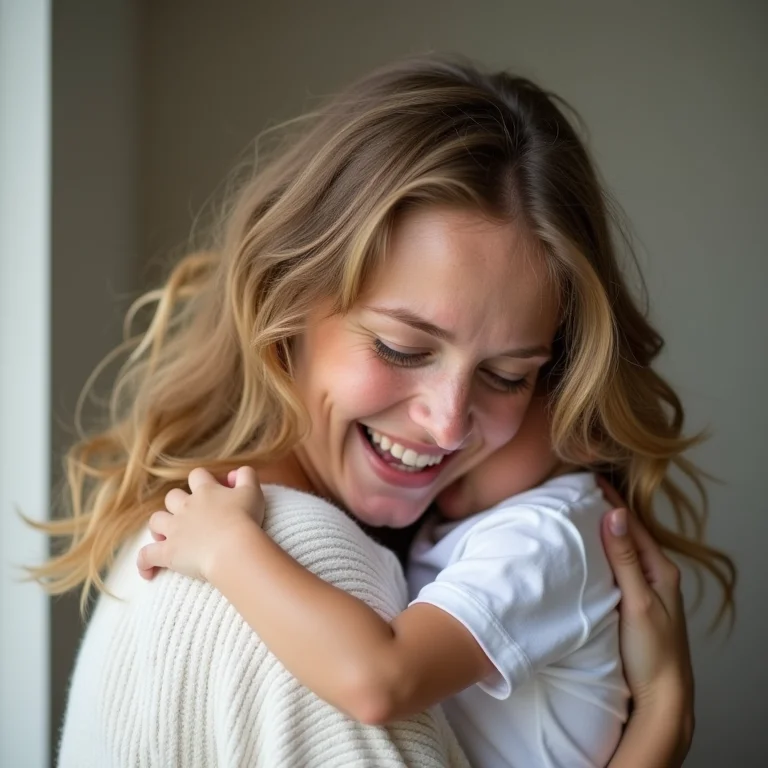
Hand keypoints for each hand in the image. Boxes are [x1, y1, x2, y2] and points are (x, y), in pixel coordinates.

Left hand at [136, 466, 263, 581]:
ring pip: (155, 521)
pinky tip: (148, 572)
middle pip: (173, 497)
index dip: (203, 481)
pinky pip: (146, 556)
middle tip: (192, 516)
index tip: (215, 492)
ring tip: (167, 536)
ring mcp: (174, 529)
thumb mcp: (253, 491)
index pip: (197, 476)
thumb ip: (246, 475)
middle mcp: (186, 507)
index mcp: (206, 491)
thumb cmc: (245, 520)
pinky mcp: (167, 552)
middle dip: (178, 504)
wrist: (234, 547)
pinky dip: (144, 563)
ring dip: (159, 527)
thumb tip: (237, 472)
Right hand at [601, 506, 694, 756]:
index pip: (632, 526)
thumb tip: (615, 515)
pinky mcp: (634, 604)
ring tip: (580, 513)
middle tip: (579, 490)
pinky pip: (618, 568)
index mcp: (661, 570)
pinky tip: (589, 553)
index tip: (590, 478)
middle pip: (628, 534)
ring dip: (603, 532)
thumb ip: (625, 560)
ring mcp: (646, 590)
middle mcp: (656, 576)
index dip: (611, 501)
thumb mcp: (638, 602)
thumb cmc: (653, 653)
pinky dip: (603, 554)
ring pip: (622, 551)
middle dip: (606, 510)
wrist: (662, 696)